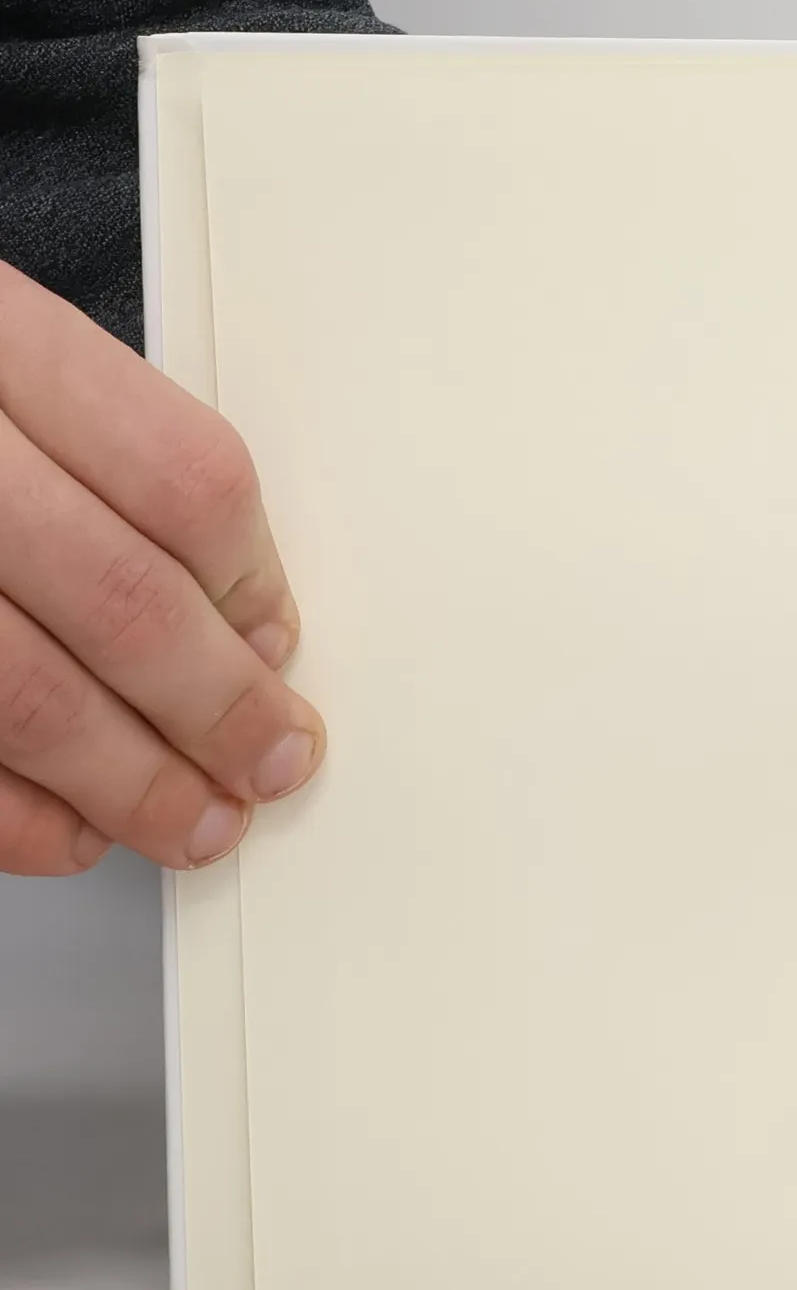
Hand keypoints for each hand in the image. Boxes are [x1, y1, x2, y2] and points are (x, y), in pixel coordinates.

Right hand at [0, 263, 323, 874]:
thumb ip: (89, 456)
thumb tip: (233, 616)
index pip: (181, 478)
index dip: (252, 585)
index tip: (278, 649)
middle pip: (120, 598)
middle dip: (216, 709)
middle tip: (270, 762)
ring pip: (26, 695)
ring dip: (130, 783)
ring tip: (194, 823)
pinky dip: (10, 818)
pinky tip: (65, 833)